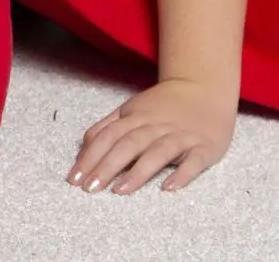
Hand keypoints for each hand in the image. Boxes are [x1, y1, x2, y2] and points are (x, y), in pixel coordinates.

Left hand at [68, 78, 236, 194]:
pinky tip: (168, 188)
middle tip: (89, 188)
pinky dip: (182, 174)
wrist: (204, 86)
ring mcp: (180, 136)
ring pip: (157, 153)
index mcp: (135, 116)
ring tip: (119, 191)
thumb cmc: (163, 105)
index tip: (74, 178)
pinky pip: (193, 162)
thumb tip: (84, 148)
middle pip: (127, 144)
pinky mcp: (204, 147)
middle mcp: (155, 125)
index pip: (108, 136)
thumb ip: (108, 126)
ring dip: (137, 171)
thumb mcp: (132, 109)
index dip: (90, 156)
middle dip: (107, 166)